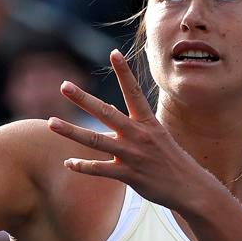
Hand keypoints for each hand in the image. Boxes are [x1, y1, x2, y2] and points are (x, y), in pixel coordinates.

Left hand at [47, 50, 208, 210]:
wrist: (190, 188)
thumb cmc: (171, 160)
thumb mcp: (157, 135)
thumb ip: (131, 123)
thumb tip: (108, 109)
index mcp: (147, 123)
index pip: (133, 92)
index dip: (124, 72)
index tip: (114, 53)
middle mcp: (138, 135)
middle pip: (106, 113)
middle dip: (83, 99)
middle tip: (64, 86)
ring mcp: (132, 155)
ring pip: (95, 141)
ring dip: (71, 131)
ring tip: (51, 123)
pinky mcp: (129, 175)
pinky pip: (100, 169)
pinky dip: (83, 166)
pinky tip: (68, 162)